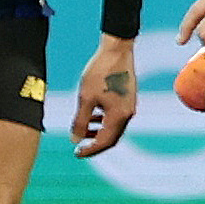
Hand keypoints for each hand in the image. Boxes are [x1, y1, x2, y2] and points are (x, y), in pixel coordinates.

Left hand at [69, 34, 139, 156]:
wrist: (117, 50)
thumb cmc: (100, 71)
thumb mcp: (85, 98)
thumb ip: (80, 121)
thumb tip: (75, 139)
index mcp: (118, 116)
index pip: (105, 142)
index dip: (90, 150)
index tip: (76, 153)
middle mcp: (128, 113)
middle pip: (112, 137)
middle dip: (95, 143)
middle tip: (79, 147)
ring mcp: (130, 105)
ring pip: (114, 127)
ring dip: (99, 132)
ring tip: (83, 130)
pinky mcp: (128, 98)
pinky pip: (116, 117)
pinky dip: (104, 120)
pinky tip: (93, 115)